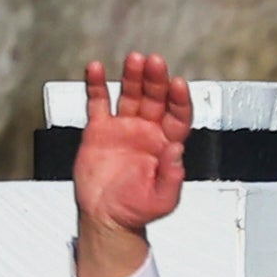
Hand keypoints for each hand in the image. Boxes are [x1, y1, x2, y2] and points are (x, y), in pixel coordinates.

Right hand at [69, 51, 193, 276]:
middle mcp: (147, 131)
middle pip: (155, 98)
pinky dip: (97, 85)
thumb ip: (171, 176)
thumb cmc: (136, 209)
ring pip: (130, 94)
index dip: (179, 100)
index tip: (178, 84)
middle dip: (156, 80)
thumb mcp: (162, 200)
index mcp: (166, 145)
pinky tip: (97, 69)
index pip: (178, 116)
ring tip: (134, 60)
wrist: (105, 217)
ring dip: (133, 77)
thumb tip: (177, 151)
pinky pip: (99, 102)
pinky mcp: (99, 129)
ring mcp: (123, 127)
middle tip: (155, 62)